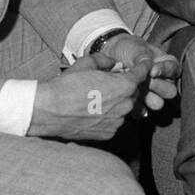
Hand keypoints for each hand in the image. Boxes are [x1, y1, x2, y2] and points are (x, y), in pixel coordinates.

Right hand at [30, 55, 151, 140]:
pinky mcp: (108, 134)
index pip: (142, 74)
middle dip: (126, 86)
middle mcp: (125, 105)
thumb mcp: (86, 63)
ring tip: (97, 99)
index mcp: (124, 86)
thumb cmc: (67, 85)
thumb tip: (114, 63)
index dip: (143, 67)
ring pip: (124, 109)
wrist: (50, 110)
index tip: (144, 65)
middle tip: (110, 83)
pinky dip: (108, 117)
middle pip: (134, 93)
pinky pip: (114, 122)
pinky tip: (93, 112)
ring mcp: (118, 121)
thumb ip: (105, 60)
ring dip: (117, 103)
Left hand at [95, 33, 180, 111]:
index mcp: (164, 64)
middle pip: (170, 90)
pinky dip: (136, 109)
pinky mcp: (138, 101)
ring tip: (138, 94)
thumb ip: (142, 55)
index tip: (152, 71)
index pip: (173, 69)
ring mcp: (150, 92)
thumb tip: (149, 65)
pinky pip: (142, 110)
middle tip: (146, 82)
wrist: (109, 55)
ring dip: (150, 100)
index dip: (165, 71)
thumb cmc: (126, 48)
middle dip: (159, 87)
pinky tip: (130, 104)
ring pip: (158, 103)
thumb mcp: (134, 47)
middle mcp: (160, 80)